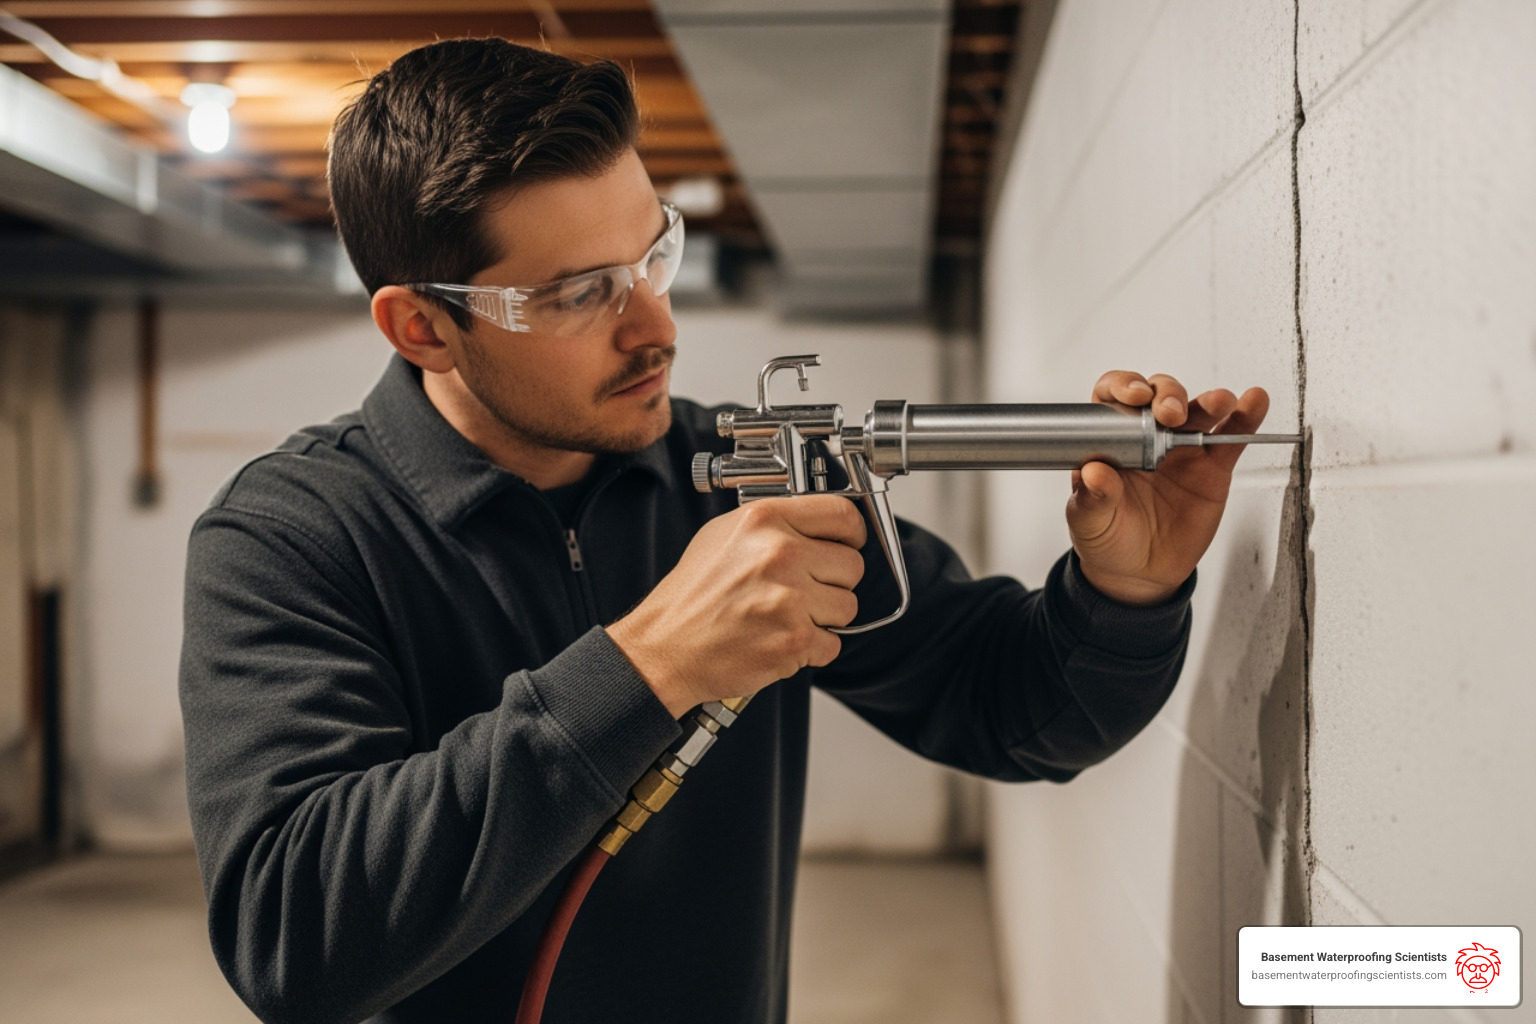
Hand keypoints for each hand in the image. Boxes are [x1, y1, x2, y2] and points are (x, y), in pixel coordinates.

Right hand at [607, 496, 865, 716]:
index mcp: (764, 520)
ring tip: (786, 616)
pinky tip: (779, 638)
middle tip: (803, 591)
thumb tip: (818, 524)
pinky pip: (833, 643)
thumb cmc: (692, 596)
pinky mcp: (794, 639)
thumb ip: (774, 525)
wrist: (666, 647)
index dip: (851, 534)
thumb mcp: (723, 536)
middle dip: (833, 581)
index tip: (848, 544)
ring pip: (848, 606)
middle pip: (852, 564)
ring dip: (825, 617)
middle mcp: (780, 553)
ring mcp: (790, 598)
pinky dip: (812, 648)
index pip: (843, 515)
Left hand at [1067, 371, 1271, 605]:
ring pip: (1198, 412)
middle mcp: (1147, 436)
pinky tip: (1254, 402)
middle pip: (1160, 396)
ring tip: (1220, 402)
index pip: (1113, 397)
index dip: (1123, 386)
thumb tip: (1094, 473)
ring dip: (1210, 401)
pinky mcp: (1211, 469)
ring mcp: (1181, 449)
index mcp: (1112, 439)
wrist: (1138, 572)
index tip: (1133, 396)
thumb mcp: (1087, 520)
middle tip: (1171, 413)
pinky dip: (1245, 418)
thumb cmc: (1106, 538)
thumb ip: (1091, 497)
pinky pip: (1230, 438)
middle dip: (1167, 395)